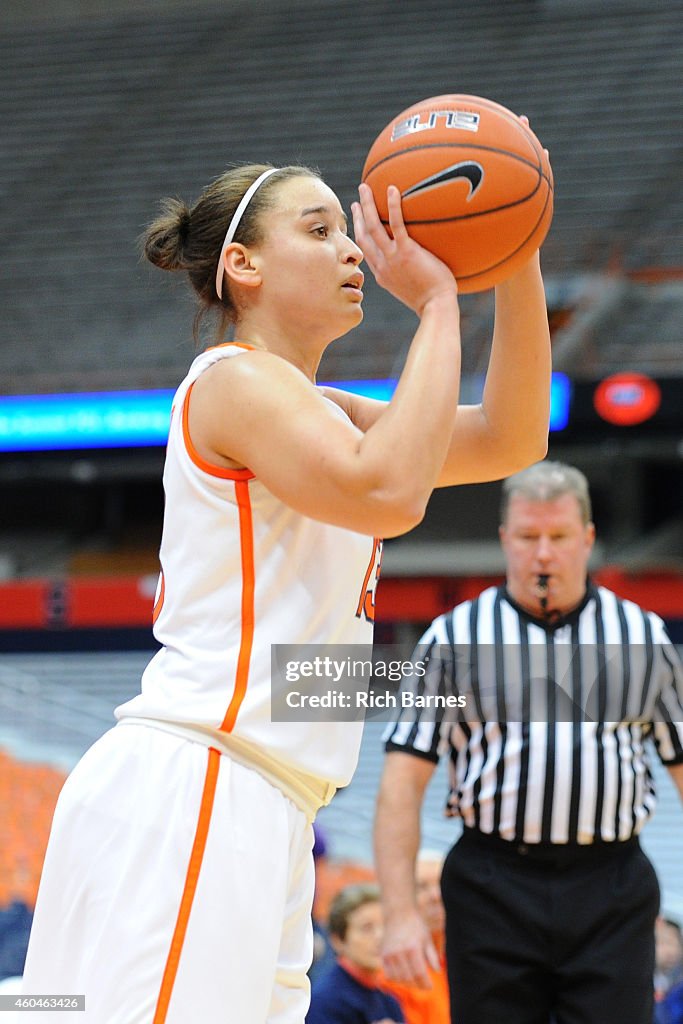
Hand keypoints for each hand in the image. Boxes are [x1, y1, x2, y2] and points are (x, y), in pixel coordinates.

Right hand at [351, 183, 456, 316]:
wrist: (435, 307)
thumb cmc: (432, 301)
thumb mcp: (413, 289)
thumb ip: (410, 275)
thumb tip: (420, 266)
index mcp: (382, 274)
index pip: (365, 251)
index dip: (360, 234)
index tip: (359, 220)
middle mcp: (382, 265)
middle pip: (363, 236)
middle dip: (358, 216)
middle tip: (357, 199)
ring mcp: (392, 258)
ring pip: (372, 227)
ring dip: (367, 205)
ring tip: (365, 187)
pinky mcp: (406, 252)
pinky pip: (396, 224)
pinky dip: (392, 206)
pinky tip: (392, 190)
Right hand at [381, 909, 439, 988]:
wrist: (398, 913)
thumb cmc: (416, 925)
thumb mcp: (427, 939)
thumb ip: (432, 956)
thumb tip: (437, 971)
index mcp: (413, 948)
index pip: (419, 974)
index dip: (425, 983)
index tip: (430, 987)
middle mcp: (400, 952)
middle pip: (409, 978)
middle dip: (417, 985)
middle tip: (423, 985)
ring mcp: (390, 954)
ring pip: (398, 979)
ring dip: (407, 983)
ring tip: (414, 981)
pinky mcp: (383, 954)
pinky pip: (388, 975)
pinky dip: (396, 979)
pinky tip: (403, 976)